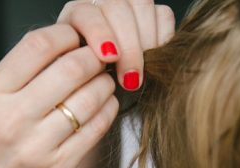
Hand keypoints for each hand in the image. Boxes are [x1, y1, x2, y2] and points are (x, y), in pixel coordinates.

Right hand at [0, 23, 118, 167]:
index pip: (39, 45)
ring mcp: (36, 146)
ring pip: (90, 97)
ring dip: (105, 83)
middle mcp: (12, 118)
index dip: (67, 35)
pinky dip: (108, 110)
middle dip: (94, 57)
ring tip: (104, 81)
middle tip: (100, 58)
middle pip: (72, 67)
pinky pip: (95, 130)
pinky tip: (106, 105)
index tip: (77, 38)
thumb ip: (18, 74)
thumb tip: (67, 44)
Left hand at [57, 0, 175, 90]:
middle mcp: (100, 5)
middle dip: (128, 45)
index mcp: (76, 17)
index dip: (99, 33)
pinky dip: (163, 37)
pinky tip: (156, 59)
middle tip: (131, 79)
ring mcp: (126, 5)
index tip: (109, 58)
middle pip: (117, 7)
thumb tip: (96, 82)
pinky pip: (163, 15)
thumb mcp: (82, 81)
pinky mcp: (150, 13)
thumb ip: (84, 74)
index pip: (86, 14)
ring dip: (147, 41)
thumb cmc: (90, 84)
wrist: (108, 87)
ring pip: (142, 5)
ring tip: (146, 71)